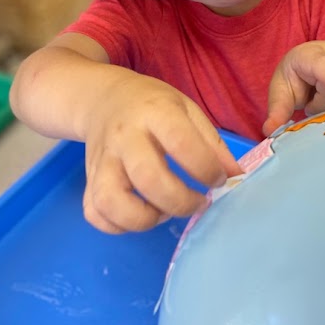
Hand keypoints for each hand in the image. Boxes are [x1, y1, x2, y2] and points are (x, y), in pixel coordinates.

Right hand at [81, 70, 241, 233]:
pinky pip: (94, 212)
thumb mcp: (187, 109)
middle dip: (180, 201)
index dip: (205, 168)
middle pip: (147, 177)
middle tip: (198, 202)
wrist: (103, 99)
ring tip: (164, 211)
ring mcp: (101, 160)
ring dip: (144, 219)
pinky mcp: (88, 179)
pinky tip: (139, 215)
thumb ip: (212, 142)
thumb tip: (236, 176)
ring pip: (111, 201)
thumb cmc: (152, 105)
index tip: (218, 179)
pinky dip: (117, 225)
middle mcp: (124, 136)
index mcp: (154, 112)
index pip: (180, 142)